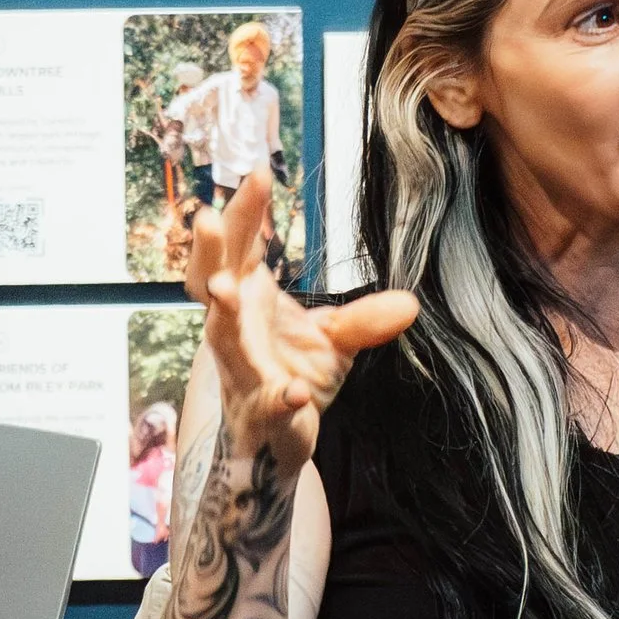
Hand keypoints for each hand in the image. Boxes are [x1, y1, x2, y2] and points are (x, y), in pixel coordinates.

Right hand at [198, 171, 418, 474]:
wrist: (279, 445)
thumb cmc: (292, 377)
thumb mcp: (335, 341)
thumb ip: (364, 319)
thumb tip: (409, 302)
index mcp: (247, 301)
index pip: (239, 249)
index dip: (245, 213)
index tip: (259, 172)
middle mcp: (234, 331)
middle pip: (211, 283)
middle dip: (209, 253)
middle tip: (208, 219)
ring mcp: (242, 372)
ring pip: (223, 339)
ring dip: (223, 315)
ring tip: (226, 291)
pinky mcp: (261, 413)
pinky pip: (267, 403)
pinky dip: (280, 398)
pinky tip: (295, 391)